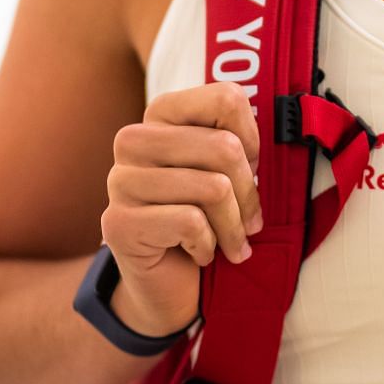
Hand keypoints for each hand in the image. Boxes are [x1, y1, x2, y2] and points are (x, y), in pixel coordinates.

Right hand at [100, 80, 264, 336]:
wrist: (169, 284)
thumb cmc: (205, 219)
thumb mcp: (227, 173)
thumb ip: (241, 146)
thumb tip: (264, 152)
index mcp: (162, 114)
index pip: (226, 98)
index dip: (253, 139)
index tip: (253, 168)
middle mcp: (134, 140)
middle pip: (225, 147)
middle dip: (249, 193)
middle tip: (251, 220)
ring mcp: (120, 181)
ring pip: (213, 188)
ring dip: (233, 227)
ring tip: (231, 242)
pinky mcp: (118, 223)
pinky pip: (191, 223)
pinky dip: (208, 245)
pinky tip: (201, 253)